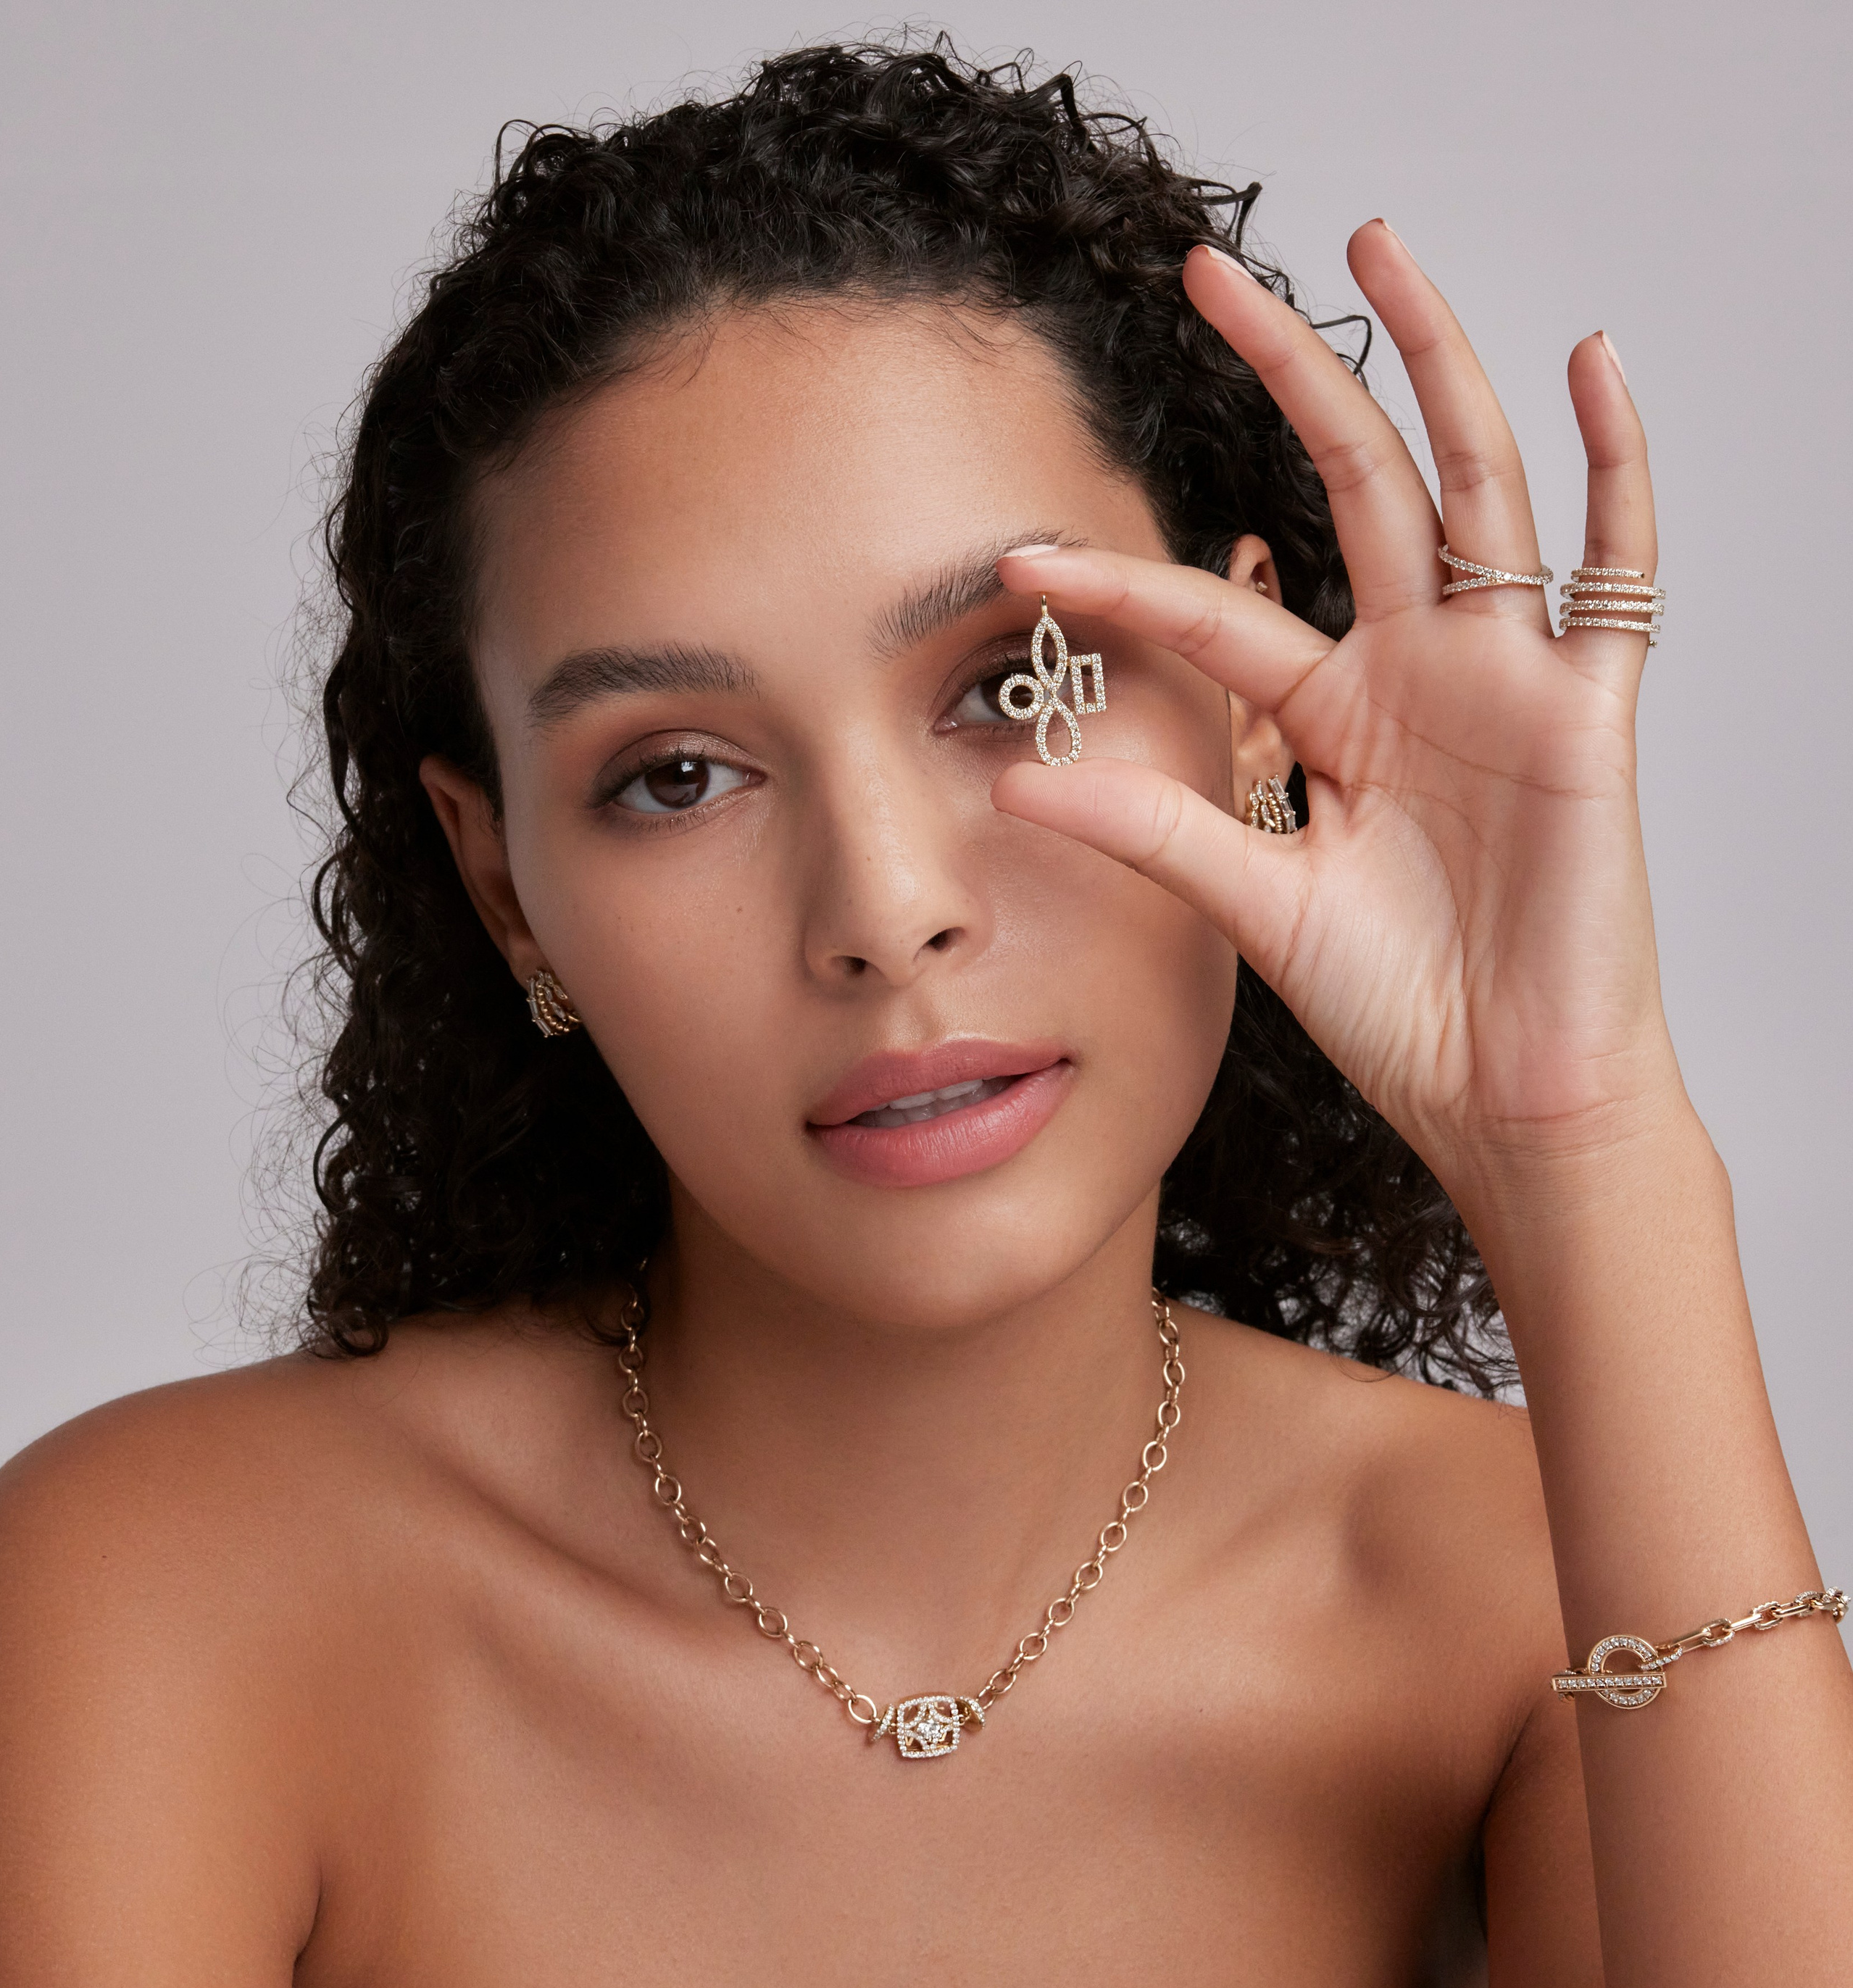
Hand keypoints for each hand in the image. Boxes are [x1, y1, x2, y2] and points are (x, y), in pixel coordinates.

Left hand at [996, 222, 1688, 1213]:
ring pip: (1470, 483)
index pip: (1215, 615)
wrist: (1508, 1093)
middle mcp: (1417, 671)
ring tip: (1374, 250)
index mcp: (1334, 715)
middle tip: (1210, 272)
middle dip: (1288, 373)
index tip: (1021, 556)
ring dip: (1430, 363)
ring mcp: (1505, 677)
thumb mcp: (1255, 907)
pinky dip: (1613, 464)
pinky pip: (1614, 564)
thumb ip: (1154, 830)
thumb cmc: (1401, 1009)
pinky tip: (1586, 363)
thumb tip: (1017, 781)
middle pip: (1350, 484)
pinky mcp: (1588, 707)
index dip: (1122, 585)